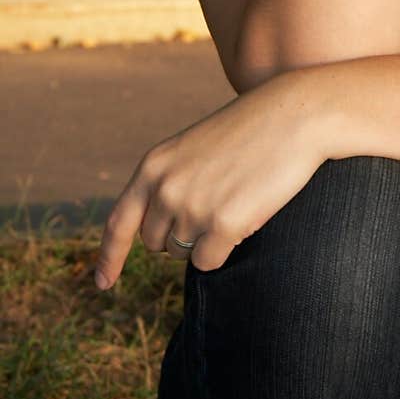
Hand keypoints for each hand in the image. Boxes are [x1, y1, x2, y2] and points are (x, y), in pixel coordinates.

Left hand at [93, 75, 328, 287]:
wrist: (297, 115)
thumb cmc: (252, 130)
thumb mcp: (196, 148)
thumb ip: (171, 183)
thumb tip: (162, 235)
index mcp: (154, 165)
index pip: (119, 222)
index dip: (109, 256)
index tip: (102, 283)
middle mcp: (164, 188)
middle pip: (157, 243)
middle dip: (181, 234)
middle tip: (216, 205)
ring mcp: (191, 207)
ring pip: (184, 253)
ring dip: (206, 240)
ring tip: (235, 201)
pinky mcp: (222, 225)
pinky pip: (209, 261)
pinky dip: (224, 250)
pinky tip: (245, 217)